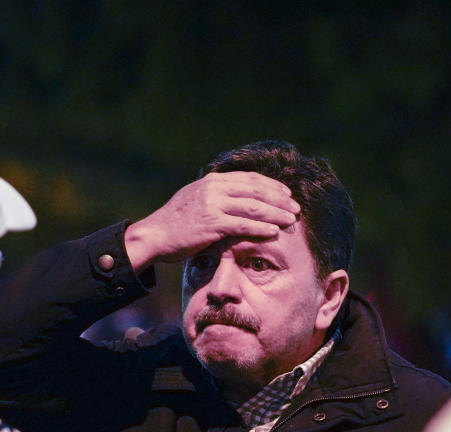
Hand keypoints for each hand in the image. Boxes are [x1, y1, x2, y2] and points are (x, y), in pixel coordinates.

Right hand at [124, 172, 299, 270]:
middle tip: (295, 208)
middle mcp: (215, 188)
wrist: (155, 234)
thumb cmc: (176, 221)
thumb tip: (237, 195)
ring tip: (291, 220)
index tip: (287, 194)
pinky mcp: (211, 223)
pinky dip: (261, 228)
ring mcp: (213, 205)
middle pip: (257, 191)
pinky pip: (243, 225)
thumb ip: (216, 194)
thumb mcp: (196, 198)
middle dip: (279, 200)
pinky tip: (274, 232)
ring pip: (254, 208)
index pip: (250, 179)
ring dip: (276, 214)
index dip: (272, 186)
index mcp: (213, 180)